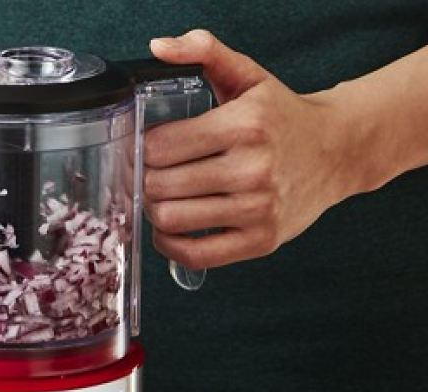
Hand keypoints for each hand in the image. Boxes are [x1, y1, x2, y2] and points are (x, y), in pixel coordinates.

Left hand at [145, 29, 353, 269]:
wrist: (338, 150)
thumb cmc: (283, 116)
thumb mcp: (247, 75)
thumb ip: (203, 51)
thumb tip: (158, 46)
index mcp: (243, 125)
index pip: (160, 146)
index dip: (142, 149)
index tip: (145, 149)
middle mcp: (252, 169)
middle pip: (160, 185)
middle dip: (143, 180)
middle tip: (147, 175)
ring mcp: (257, 209)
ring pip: (172, 220)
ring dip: (154, 211)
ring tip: (161, 198)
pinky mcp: (261, 241)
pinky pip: (195, 255)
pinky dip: (170, 245)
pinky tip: (170, 229)